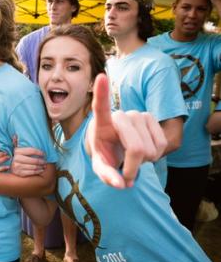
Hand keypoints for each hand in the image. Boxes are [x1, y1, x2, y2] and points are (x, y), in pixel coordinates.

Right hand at [11, 135, 45, 176]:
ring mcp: (17, 167)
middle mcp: (16, 159)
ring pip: (33, 167)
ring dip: (40, 167)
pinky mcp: (19, 173)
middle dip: (41, 161)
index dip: (39, 152)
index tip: (44, 154)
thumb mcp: (16, 149)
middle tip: (45, 161)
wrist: (11, 167)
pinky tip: (41, 170)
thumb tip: (15, 135)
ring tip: (44, 166)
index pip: (31, 151)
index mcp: (17, 151)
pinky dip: (38, 171)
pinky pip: (31, 172)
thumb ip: (16, 142)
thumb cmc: (17, 157)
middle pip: (34, 160)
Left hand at [87, 74, 166, 188]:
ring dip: (144, 162)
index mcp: (101, 122)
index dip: (101, 92)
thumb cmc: (104, 153)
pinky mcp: (151, 118)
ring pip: (150, 149)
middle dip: (133, 167)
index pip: (100, 107)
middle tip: (126, 174)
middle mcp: (120, 115)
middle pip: (136, 148)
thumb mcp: (100, 167)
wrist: (115, 145)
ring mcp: (137, 114)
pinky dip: (155, 156)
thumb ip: (106, 176)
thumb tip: (120, 184)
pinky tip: (143, 151)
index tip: (101, 77)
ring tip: (132, 158)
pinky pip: (161, 145)